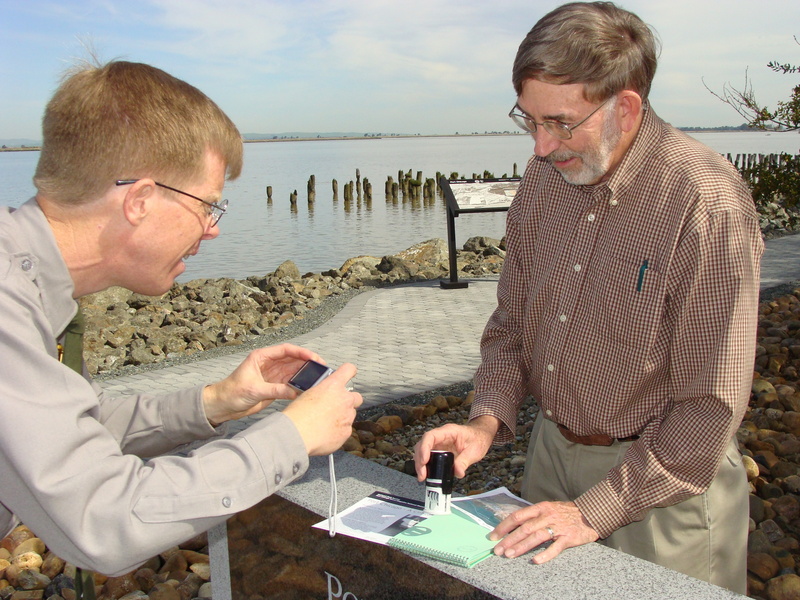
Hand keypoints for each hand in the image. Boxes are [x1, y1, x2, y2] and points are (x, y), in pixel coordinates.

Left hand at [202, 344, 321, 424]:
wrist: (222, 405)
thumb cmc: (231, 392)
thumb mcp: (254, 390)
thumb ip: (275, 390)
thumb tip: (294, 391)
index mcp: (261, 357)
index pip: (285, 350)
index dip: (301, 352)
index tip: (313, 357)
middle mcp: (269, 364)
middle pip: (293, 359)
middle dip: (307, 362)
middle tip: (321, 367)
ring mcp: (273, 375)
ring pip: (294, 371)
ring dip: (305, 373)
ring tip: (318, 377)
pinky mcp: (274, 387)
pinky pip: (291, 384)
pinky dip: (300, 385)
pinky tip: (308, 387)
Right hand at [282, 363, 362, 455]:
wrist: (298, 434)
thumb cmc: (298, 414)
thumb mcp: (308, 393)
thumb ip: (322, 392)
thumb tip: (323, 395)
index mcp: (333, 385)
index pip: (349, 370)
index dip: (349, 371)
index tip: (349, 374)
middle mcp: (344, 399)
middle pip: (356, 396)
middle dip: (349, 400)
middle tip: (336, 405)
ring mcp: (347, 416)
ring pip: (351, 414)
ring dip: (342, 416)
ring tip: (326, 422)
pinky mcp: (346, 431)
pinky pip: (346, 429)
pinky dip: (339, 430)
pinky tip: (326, 432)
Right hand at [413, 416, 499, 480]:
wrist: (480, 436)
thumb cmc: (478, 439)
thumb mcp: (474, 451)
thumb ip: (465, 461)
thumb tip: (458, 473)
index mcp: (448, 432)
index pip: (430, 436)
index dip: (424, 448)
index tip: (424, 461)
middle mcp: (440, 436)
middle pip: (422, 444)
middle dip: (420, 460)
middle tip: (422, 475)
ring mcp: (438, 443)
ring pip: (422, 450)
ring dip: (420, 463)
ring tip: (423, 476)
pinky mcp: (439, 450)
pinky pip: (428, 456)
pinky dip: (425, 465)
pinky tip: (427, 474)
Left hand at [489, 501, 598, 563]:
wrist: (591, 513)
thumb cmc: (566, 512)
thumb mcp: (548, 508)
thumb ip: (533, 516)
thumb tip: (512, 524)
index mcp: (540, 508)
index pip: (518, 516)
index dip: (504, 526)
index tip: (493, 536)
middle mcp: (547, 516)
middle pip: (524, 528)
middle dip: (508, 539)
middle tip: (497, 550)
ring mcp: (558, 526)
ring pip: (536, 537)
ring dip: (521, 546)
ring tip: (509, 555)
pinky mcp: (569, 537)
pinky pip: (555, 547)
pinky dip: (545, 554)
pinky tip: (535, 561)